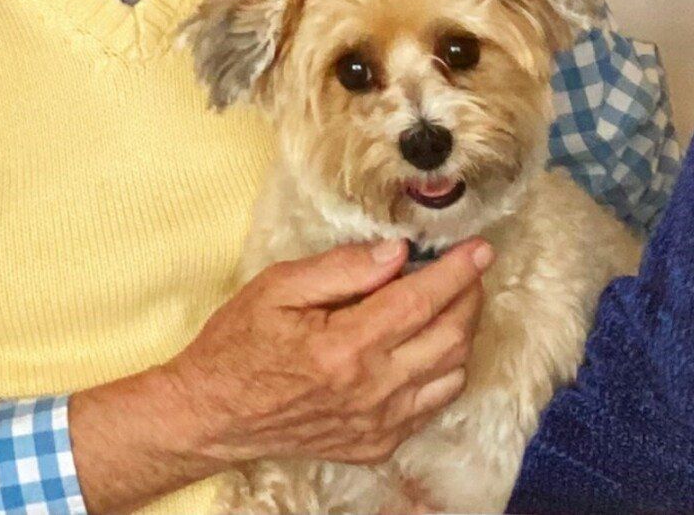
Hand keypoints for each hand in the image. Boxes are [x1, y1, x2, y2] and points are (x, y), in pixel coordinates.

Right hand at [168, 237, 490, 469]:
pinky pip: (431, 406)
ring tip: (450, 303)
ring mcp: (377, 425)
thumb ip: (342, 268)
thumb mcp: (279, 286)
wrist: (212, 415)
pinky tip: (428, 346)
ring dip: (461, 334)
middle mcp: (370, 391)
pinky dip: (443, 371)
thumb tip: (397, 253)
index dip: (458, 271)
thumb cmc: (239, 343)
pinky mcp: (375, 445)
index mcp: (345, 347)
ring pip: (451, 374)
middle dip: (469, 297)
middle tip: (468, 269)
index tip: (481, 248)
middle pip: (450, 338)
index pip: (422, 301)